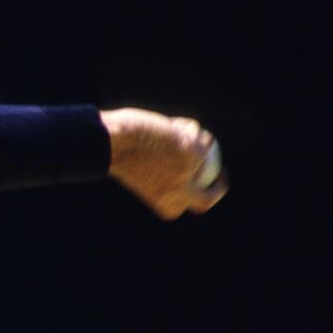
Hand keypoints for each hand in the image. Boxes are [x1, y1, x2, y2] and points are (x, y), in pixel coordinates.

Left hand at [100, 108, 227, 219]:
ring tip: (170, 134)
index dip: (200, 194)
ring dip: (194, 140)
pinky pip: (200, 136)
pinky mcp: (194, 152)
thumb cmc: (119, 156)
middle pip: (211, 197)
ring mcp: (191, 173)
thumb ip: (164, 180)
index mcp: (166, 205)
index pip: (193, 206)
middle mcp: (181, 195)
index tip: (200, 183)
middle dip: (219, 186)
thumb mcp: (143, 175)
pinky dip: (187, 127)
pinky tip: (169, 126)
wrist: (113, 143)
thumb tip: (187, 171)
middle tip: (219, 172)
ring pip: (207, 154)